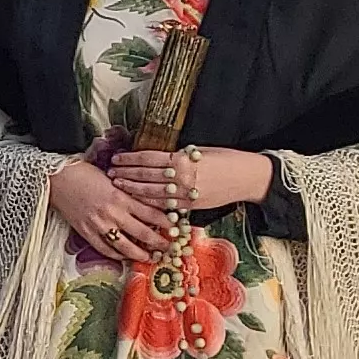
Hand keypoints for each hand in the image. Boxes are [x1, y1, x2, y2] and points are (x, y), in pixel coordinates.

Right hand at [49, 156, 169, 263]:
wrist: (58, 178)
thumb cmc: (85, 174)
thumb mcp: (112, 179)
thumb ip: (128, 193)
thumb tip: (147, 204)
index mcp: (121, 197)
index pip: (151, 213)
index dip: (166, 223)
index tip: (176, 228)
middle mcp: (112, 213)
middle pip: (142, 233)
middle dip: (159, 243)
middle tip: (169, 248)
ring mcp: (99, 226)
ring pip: (125, 246)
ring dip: (140, 254)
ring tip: (150, 257)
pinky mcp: (86, 233)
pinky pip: (105, 249)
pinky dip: (117, 255)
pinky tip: (125, 256)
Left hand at [107, 145, 273, 216]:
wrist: (248, 178)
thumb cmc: (227, 159)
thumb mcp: (201, 151)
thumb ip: (179, 156)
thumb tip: (159, 158)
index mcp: (184, 160)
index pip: (150, 159)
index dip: (131, 159)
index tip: (117, 158)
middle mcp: (182, 178)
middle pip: (146, 176)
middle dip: (126, 174)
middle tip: (110, 173)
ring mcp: (186, 195)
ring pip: (152, 194)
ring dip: (133, 190)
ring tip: (118, 186)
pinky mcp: (191, 207)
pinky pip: (165, 206)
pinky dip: (149, 204)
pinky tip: (137, 201)